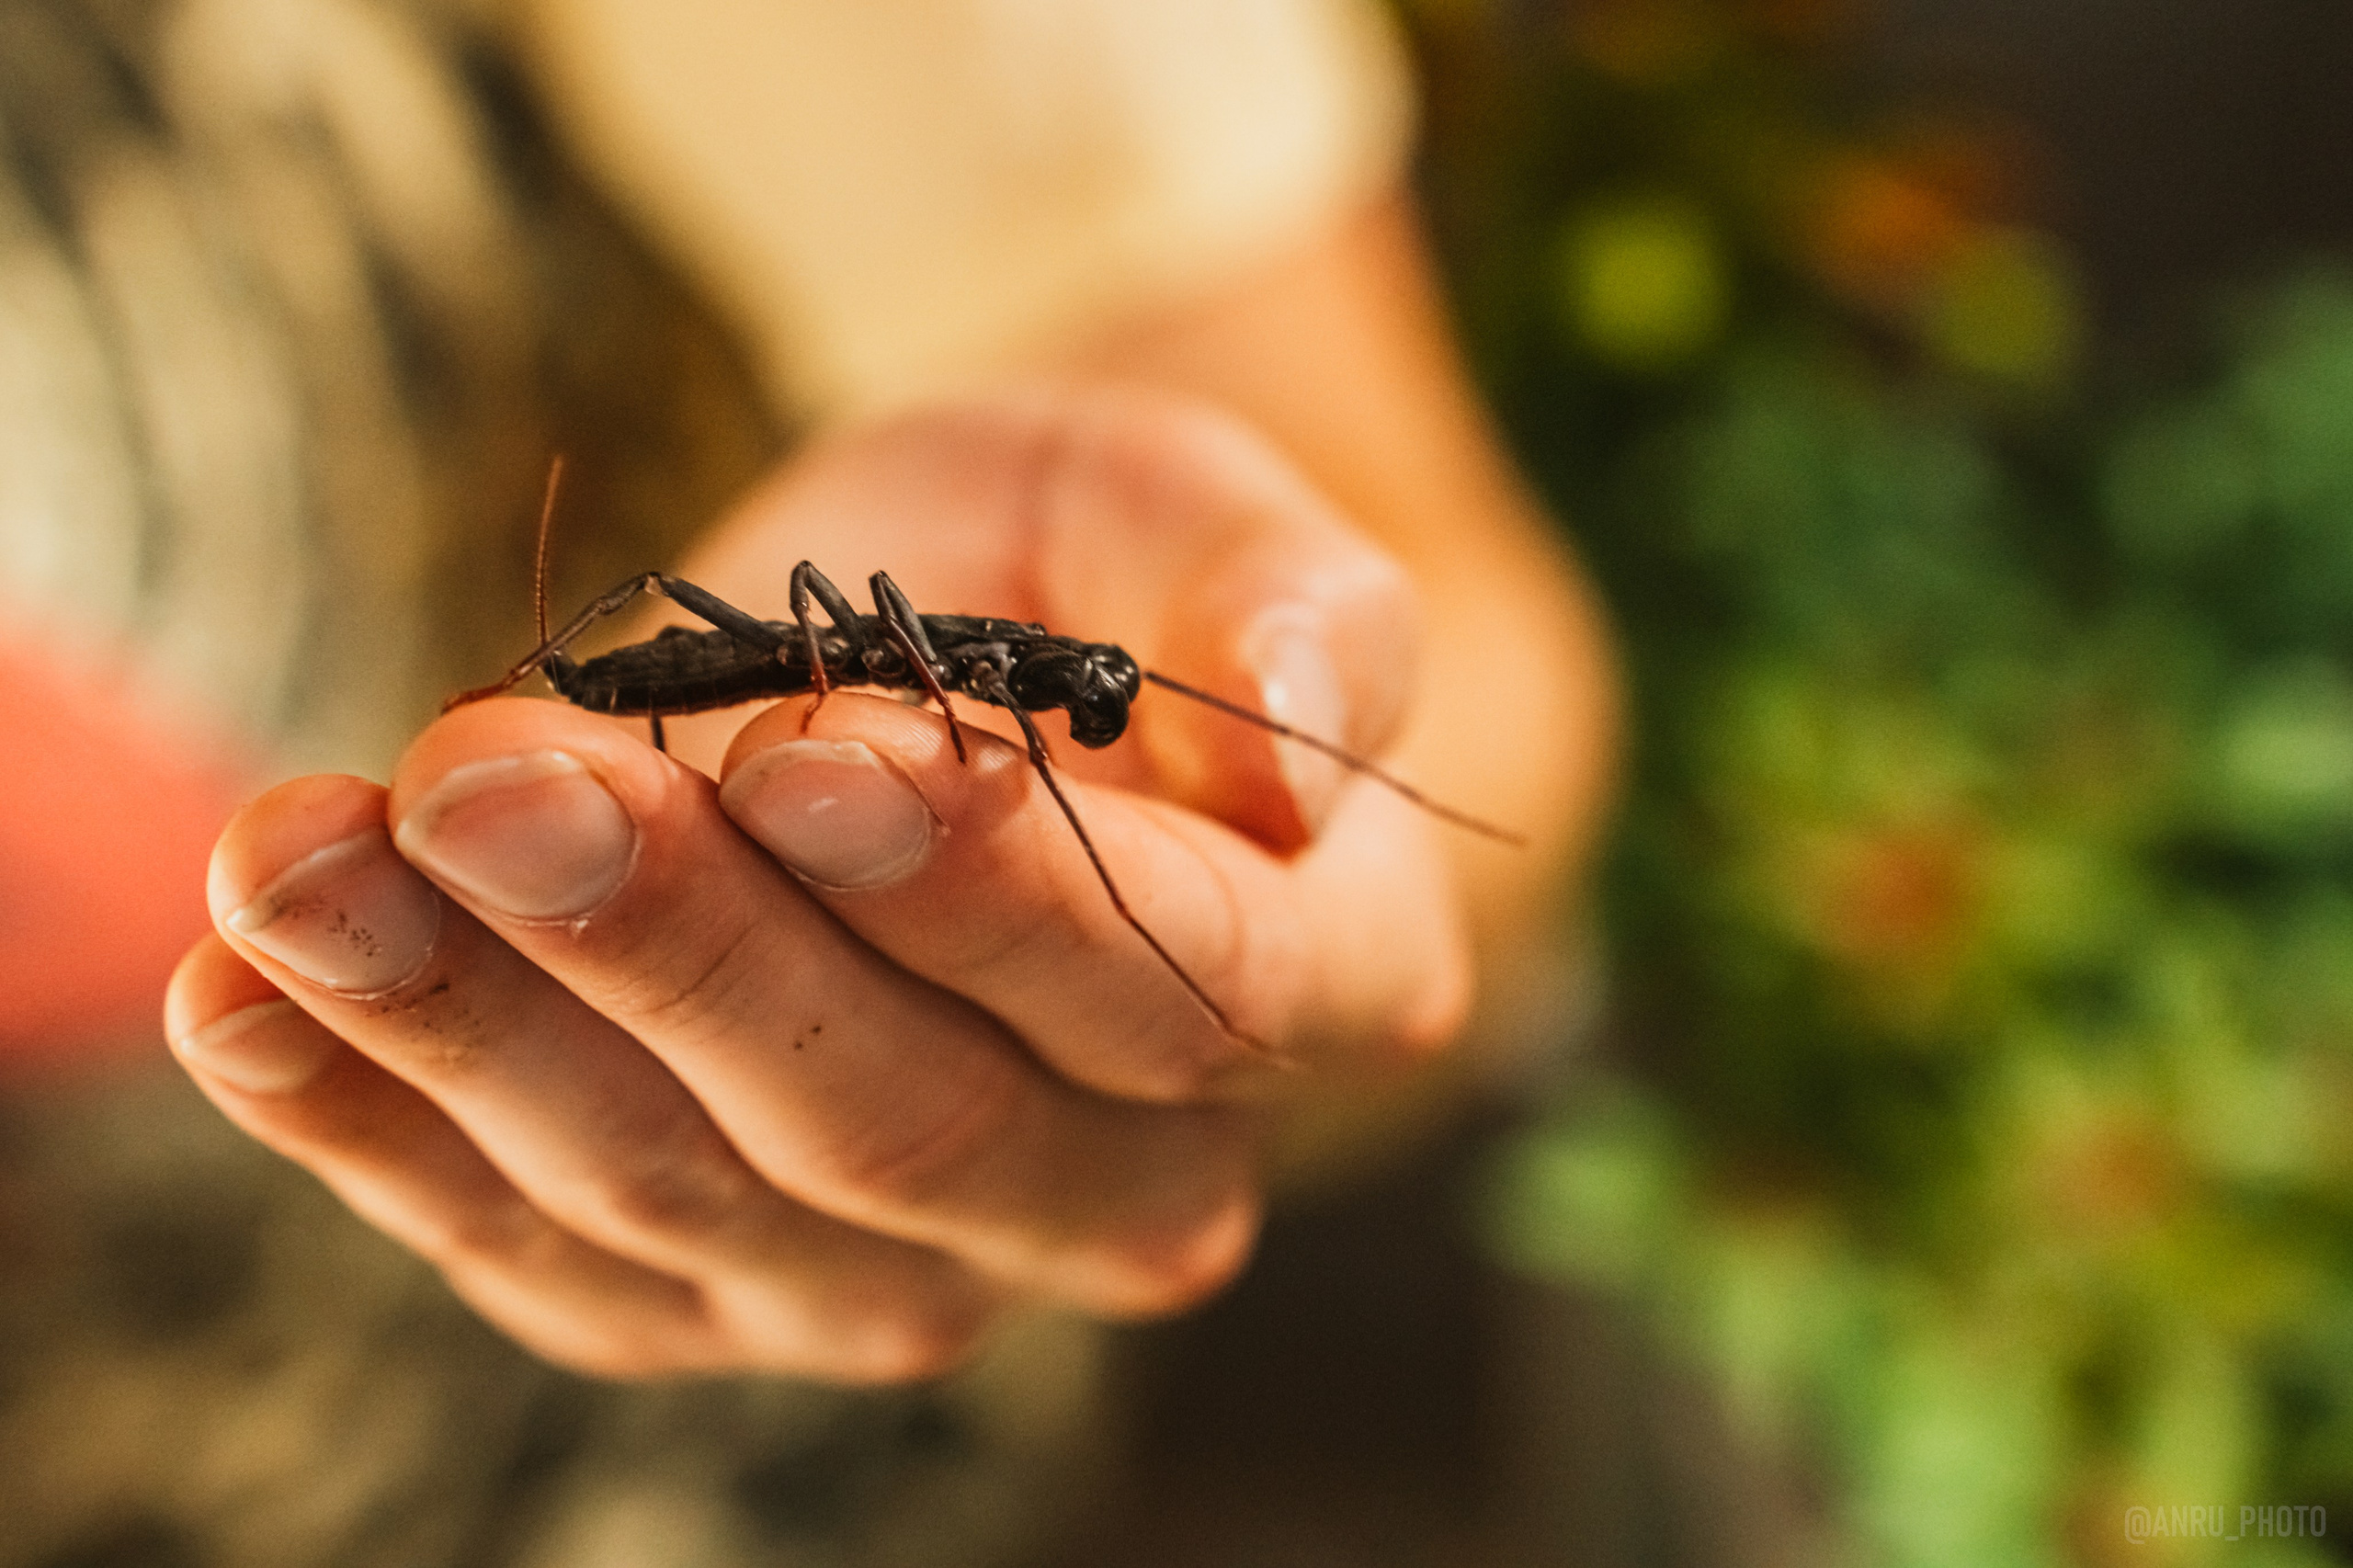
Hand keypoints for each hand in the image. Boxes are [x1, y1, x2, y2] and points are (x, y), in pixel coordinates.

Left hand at [162, 387, 1475, 1379]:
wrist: (946, 682)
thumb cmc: (1082, 577)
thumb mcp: (1181, 504)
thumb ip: (1285, 588)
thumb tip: (1317, 712)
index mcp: (1313, 977)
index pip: (1174, 986)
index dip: (988, 890)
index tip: (799, 745)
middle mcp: (1133, 1176)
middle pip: (914, 1124)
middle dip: (688, 950)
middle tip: (490, 777)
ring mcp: (924, 1266)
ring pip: (710, 1205)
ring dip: (485, 1031)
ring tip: (308, 860)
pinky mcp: (726, 1289)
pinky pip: (552, 1258)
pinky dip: (387, 1137)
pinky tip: (258, 1008)